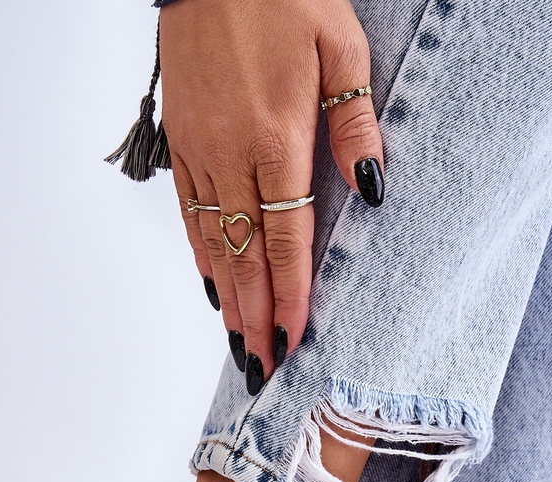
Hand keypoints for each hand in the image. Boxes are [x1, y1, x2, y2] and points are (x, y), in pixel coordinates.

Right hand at [158, 0, 383, 390]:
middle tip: (261, 366)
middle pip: (244, 255)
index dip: (290, 295)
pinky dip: (200, 253)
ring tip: (237, 341)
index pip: (286, 239)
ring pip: (212, 241)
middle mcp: (231, 153)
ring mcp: (199, 149)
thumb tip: (371, 187)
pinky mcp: (180, 137)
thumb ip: (355, 122)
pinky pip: (188, 209)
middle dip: (255, 317)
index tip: (293, 339)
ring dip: (226, 297)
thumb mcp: (340, 46)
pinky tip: (210, 283)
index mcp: (276, 137)